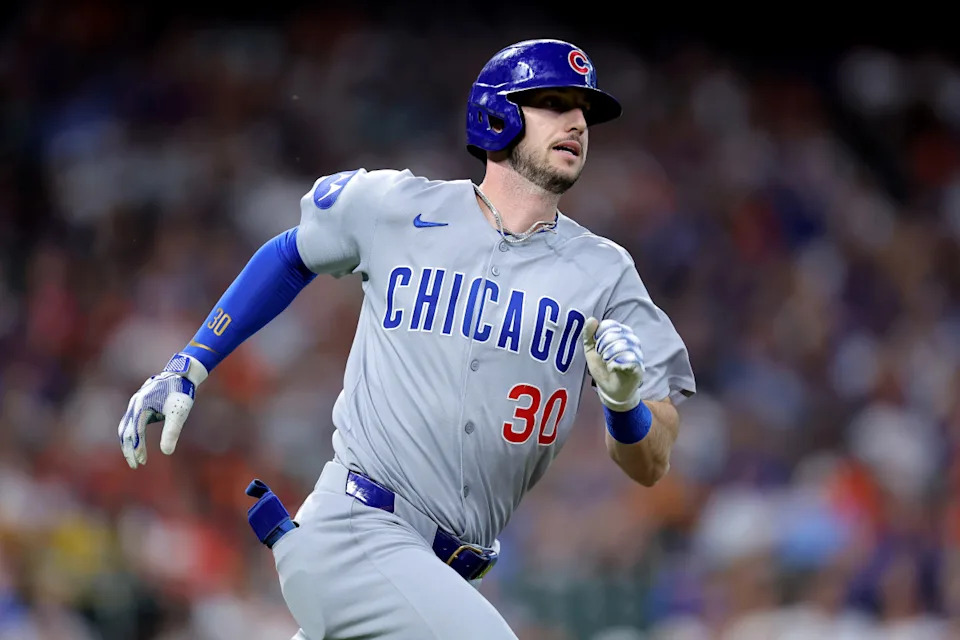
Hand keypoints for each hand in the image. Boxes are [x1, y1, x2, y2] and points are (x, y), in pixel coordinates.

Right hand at [117, 353, 207, 468]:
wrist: (181, 375)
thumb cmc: (181, 392)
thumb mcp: (178, 413)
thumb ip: (172, 432)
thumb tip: (167, 452)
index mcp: (141, 406)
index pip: (136, 432)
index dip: (138, 448)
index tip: (142, 462)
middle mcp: (135, 404)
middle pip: (126, 431)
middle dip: (129, 449)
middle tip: (136, 465)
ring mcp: (135, 404)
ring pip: (126, 427)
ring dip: (128, 443)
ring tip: (135, 458)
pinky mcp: (139, 405)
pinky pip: (131, 422)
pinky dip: (132, 435)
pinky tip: (137, 444)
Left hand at [582, 318, 644, 410]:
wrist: (610, 390)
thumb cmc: (602, 368)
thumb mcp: (591, 351)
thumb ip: (589, 335)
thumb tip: (592, 319)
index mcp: (621, 334)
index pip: (609, 326)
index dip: (599, 336)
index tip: (597, 347)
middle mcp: (631, 341)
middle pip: (615, 336)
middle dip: (603, 348)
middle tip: (603, 357)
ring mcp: (637, 353)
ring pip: (622, 347)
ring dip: (609, 357)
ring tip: (607, 363)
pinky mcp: (639, 367)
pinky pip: (628, 360)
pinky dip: (615, 365)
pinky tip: (613, 369)